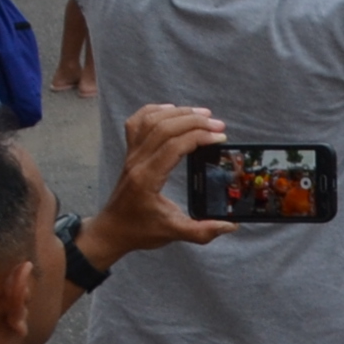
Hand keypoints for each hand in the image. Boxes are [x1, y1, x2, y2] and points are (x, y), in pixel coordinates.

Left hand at [80, 104, 237, 259]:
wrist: (111, 230)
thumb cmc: (140, 231)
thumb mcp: (173, 233)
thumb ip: (202, 231)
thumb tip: (231, 226)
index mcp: (147, 179)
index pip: (174, 146)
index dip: (200, 137)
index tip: (220, 138)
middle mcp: (137, 162)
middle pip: (165, 127)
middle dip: (195, 121)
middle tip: (219, 126)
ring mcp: (131, 155)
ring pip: (151, 120)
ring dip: (179, 112)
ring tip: (203, 114)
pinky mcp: (130, 153)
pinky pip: (137, 122)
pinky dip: (154, 111)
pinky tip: (172, 110)